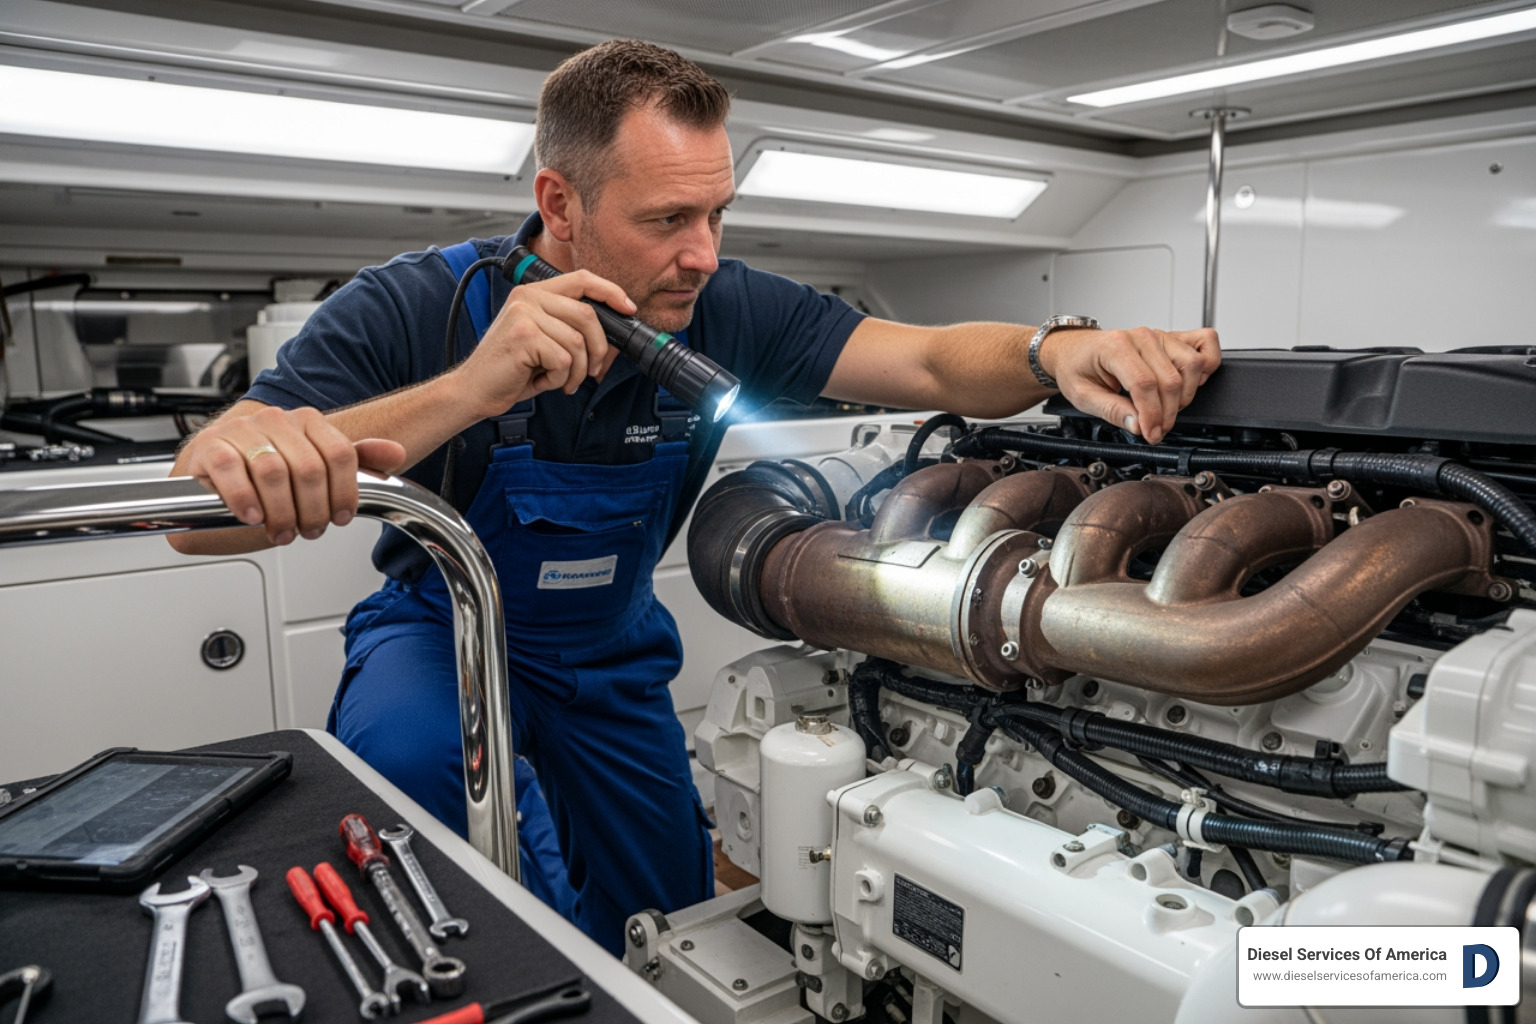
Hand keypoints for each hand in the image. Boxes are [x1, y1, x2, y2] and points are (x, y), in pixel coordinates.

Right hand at [174, 403, 406, 545]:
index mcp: (308, 421)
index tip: (340, 517)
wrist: (213, 478)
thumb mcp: (318, 472)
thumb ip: (357, 462)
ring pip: (274, 471)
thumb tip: (395, 453)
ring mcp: (242, 431)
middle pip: (310, 468)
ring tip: (281, 530)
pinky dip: (245, 498)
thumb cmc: (267, 480)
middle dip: (312, 510)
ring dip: (281, 511)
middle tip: (308, 531)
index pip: (340, 454)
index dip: (344, 493)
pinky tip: (252, 516)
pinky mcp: (211, 447)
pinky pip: (232, 470)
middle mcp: (276, 421)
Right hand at [456, 268, 630, 415]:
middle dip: (599, 349)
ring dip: (577, 371)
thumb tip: (614, 332)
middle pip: (587, 314)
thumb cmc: (512, 369)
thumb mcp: (544, 341)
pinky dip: (559, 379)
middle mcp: (528, 297)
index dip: (610, 292)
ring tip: (563, 381)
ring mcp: (524, 314)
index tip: (629, 308)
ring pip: (578, 341)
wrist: (474, 390)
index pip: (582, 279)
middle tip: (593, 371)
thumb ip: (570, 328)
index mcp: (534, 292)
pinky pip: (564, 360)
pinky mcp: (524, 336)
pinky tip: (542, 381)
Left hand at [1040, 326, 1220, 443]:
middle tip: (1155, 430)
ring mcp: (1160, 335)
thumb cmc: (1078, 366)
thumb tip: (1138, 425)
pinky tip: (1189, 383)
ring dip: (1185, 394)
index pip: (1144, 384)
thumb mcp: (1082, 395)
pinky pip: (1205, 342)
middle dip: (1167, 413)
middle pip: (1170, 380)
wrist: (1075, 349)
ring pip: (1191, 365)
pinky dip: (1207, 364)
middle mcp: (1141, 337)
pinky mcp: (1172, 337)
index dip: (1151, 415)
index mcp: (1115, 347)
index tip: (1150, 433)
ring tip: (1166, 409)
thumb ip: (1111, 411)